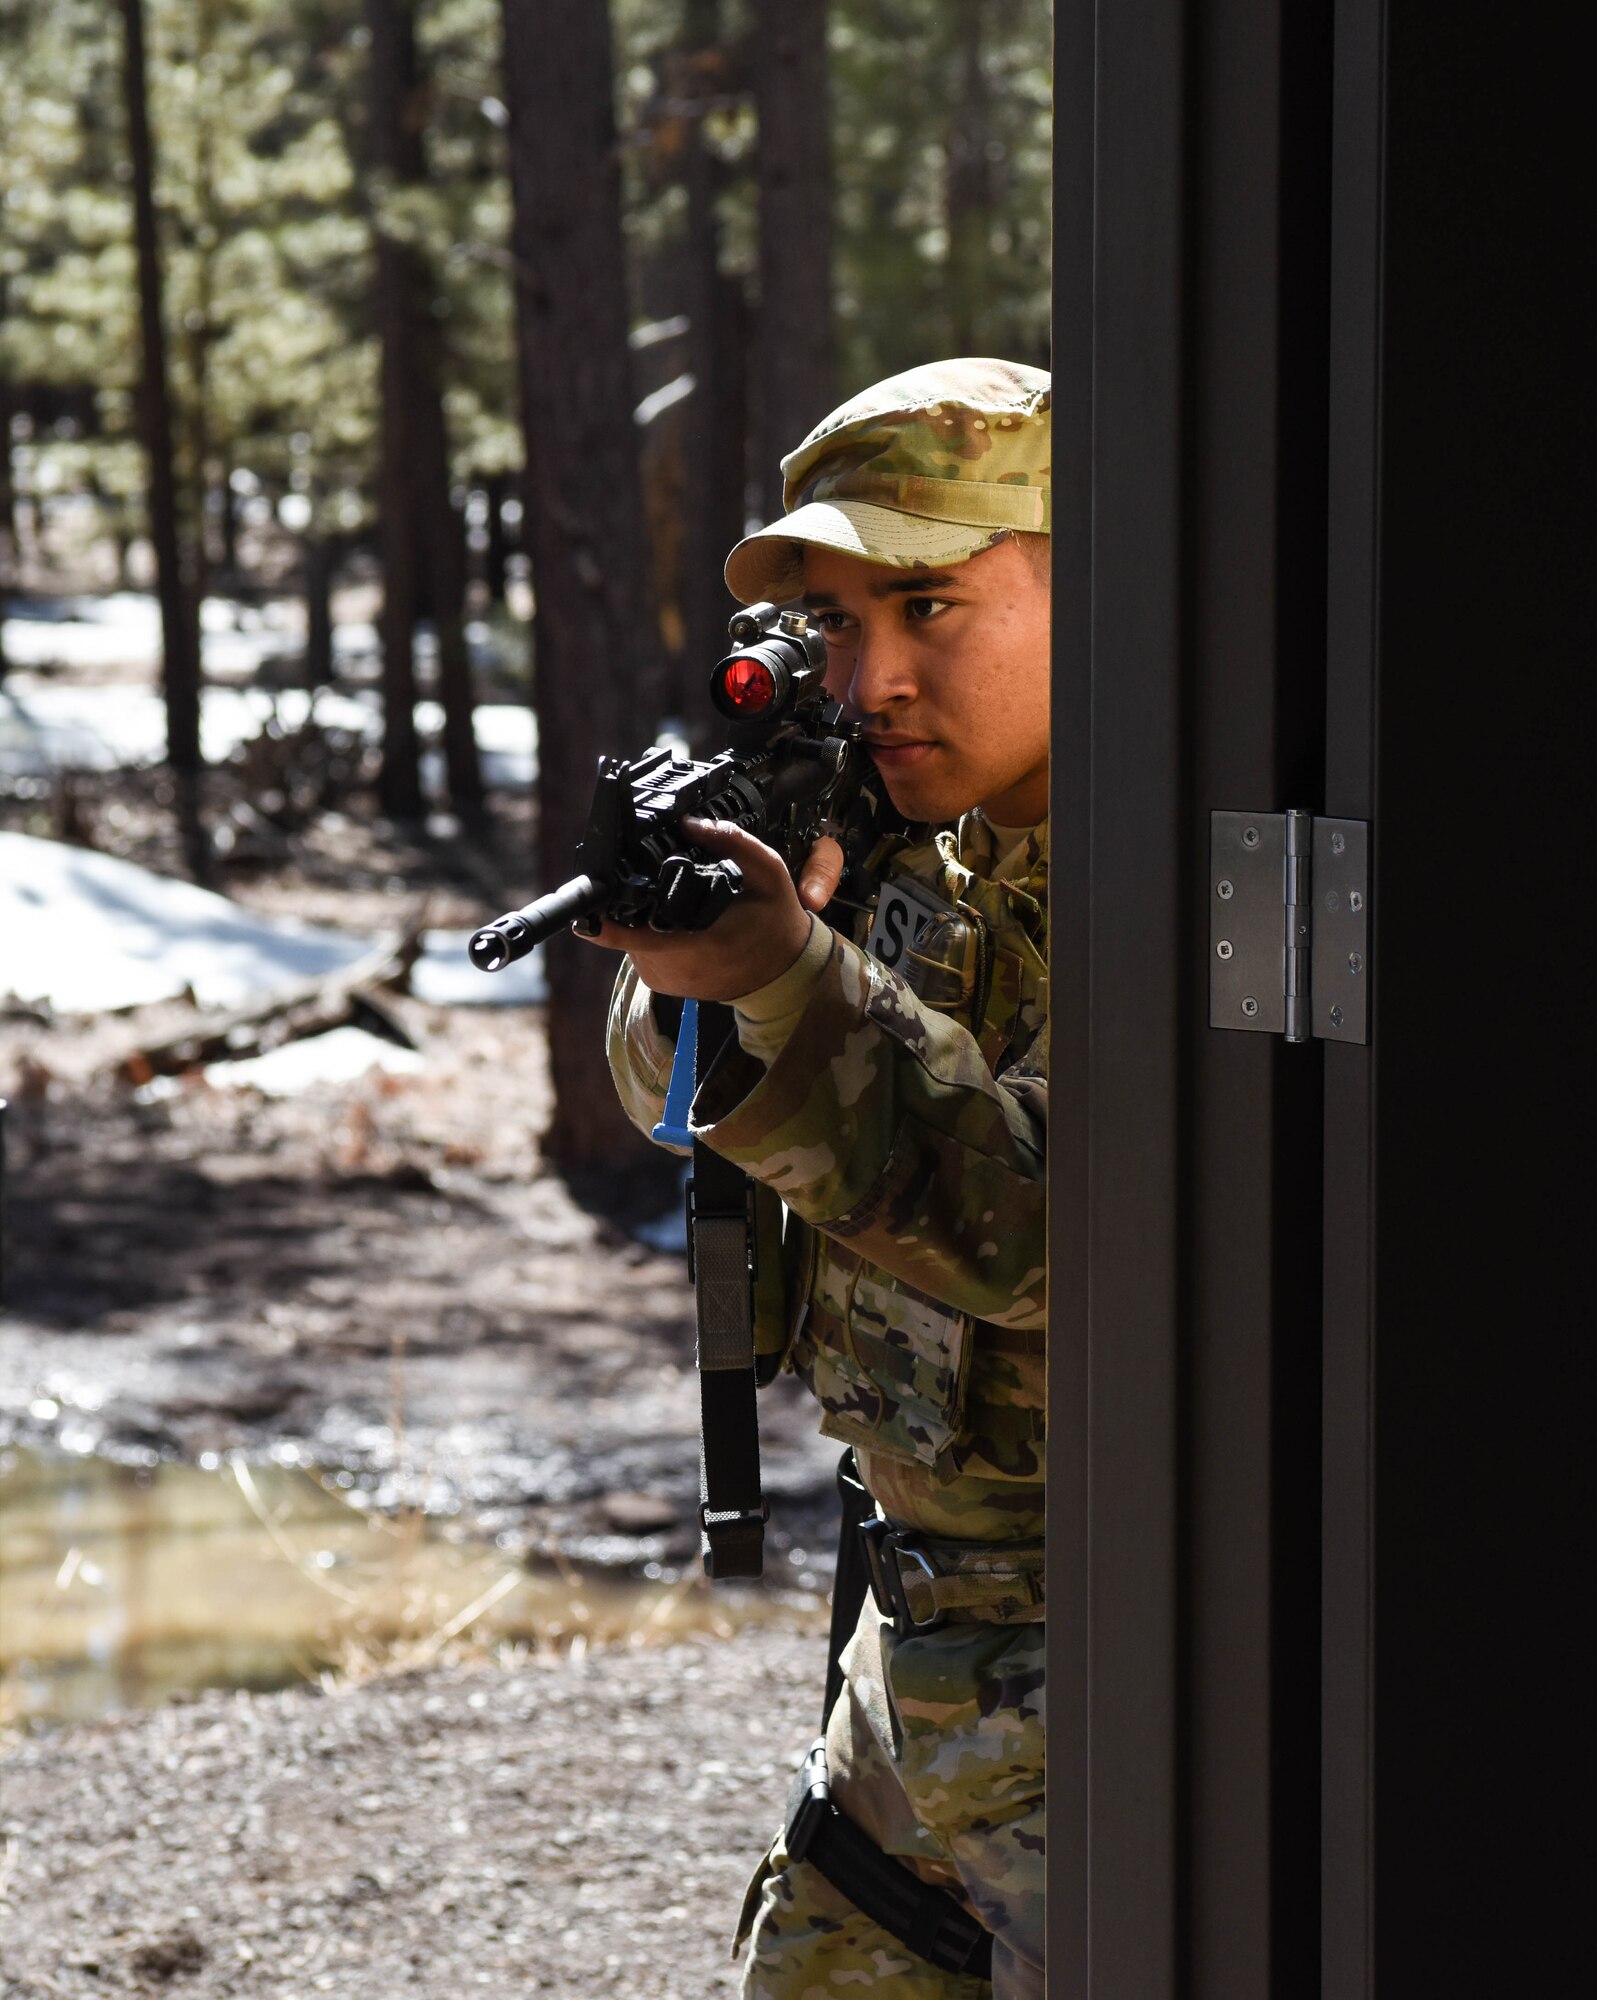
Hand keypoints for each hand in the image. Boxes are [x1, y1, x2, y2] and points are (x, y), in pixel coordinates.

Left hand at [579, 819, 843, 1001]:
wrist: (784, 972)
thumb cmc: (775, 921)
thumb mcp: (767, 872)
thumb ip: (731, 841)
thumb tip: (688, 822)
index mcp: (702, 944)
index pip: (640, 936)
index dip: (608, 926)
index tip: (585, 917)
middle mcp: (679, 968)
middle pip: (630, 929)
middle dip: (633, 904)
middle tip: (657, 885)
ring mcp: (668, 981)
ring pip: (630, 941)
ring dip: (639, 920)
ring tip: (669, 905)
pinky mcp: (662, 985)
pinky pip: (638, 953)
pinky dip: (646, 935)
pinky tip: (669, 923)